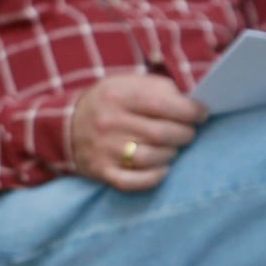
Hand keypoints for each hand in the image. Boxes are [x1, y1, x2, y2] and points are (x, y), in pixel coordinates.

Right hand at [70, 74, 206, 191]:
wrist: (64, 124)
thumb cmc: (107, 103)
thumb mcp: (125, 84)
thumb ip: (157, 88)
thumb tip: (191, 104)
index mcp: (116, 95)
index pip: (162, 103)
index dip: (190, 111)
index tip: (201, 113)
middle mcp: (108, 121)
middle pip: (161, 133)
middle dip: (185, 134)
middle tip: (188, 133)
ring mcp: (104, 148)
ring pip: (151, 158)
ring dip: (170, 154)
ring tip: (171, 148)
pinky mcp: (101, 169)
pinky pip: (134, 181)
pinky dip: (153, 177)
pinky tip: (161, 168)